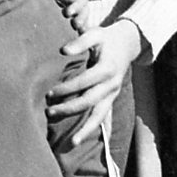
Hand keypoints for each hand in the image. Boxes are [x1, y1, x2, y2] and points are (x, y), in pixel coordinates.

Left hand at [49, 17, 142, 142]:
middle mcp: (112, 85)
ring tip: (73, 143)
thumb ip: (80, 42)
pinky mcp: (111, 99)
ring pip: (100, 115)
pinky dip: (96, 130)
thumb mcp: (95, 34)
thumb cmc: (106, 39)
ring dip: (86, 129)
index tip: (49, 93)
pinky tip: (86, 140)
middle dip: (69, 109)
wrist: (127, 44)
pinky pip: (104, 117)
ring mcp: (113, 94)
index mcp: (107, 69)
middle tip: (49, 113)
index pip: (84, 82)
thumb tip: (64, 50)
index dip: (67, 88)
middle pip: (89, 101)